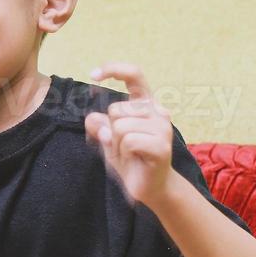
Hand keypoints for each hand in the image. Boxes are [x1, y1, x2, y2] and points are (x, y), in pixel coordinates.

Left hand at [84, 62, 174, 205]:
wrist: (149, 187)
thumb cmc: (129, 159)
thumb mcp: (107, 139)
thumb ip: (98, 125)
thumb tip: (93, 118)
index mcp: (146, 104)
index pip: (134, 76)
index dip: (114, 69)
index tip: (93, 74)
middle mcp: (158, 111)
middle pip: (116, 110)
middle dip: (110, 130)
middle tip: (123, 146)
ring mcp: (162, 128)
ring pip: (120, 126)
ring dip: (116, 144)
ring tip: (129, 153)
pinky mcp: (162, 145)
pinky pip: (128, 140)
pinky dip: (123, 152)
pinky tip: (135, 159)